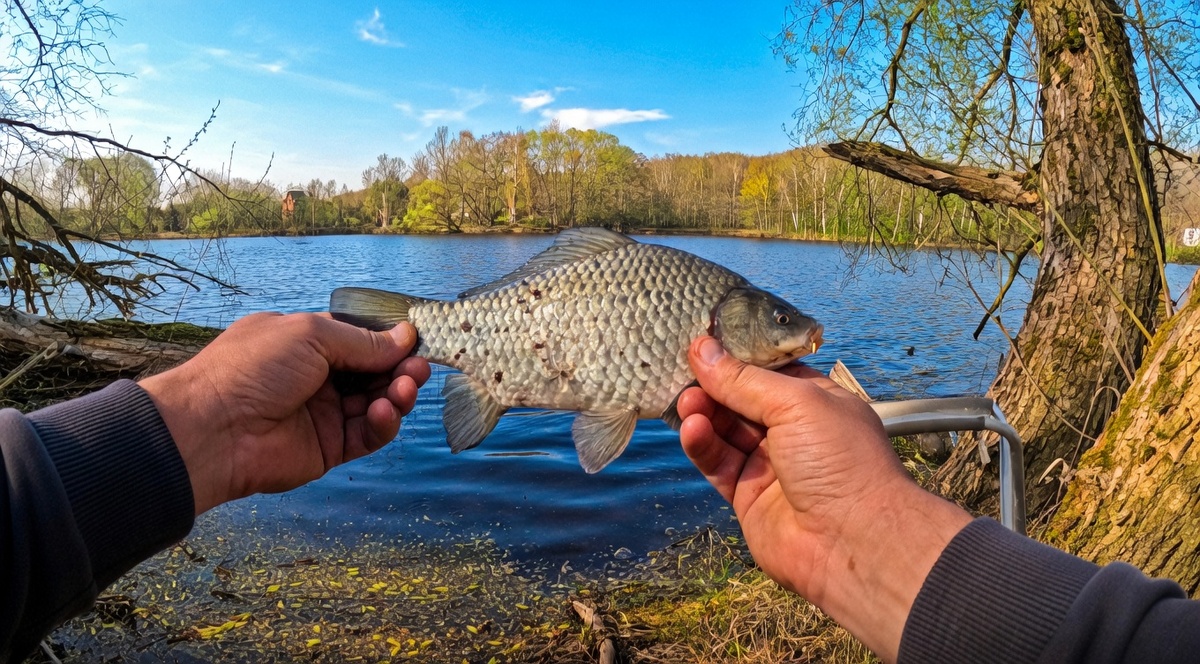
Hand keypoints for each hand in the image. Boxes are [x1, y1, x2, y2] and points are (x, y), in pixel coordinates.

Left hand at [139, 313, 430, 515]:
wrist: (214, 428)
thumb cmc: (252, 368)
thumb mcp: (311, 335)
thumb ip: (363, 340)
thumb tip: (406, 336)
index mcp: (307, 344)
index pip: (360, 340)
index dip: (389, 342)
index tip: (416, 341)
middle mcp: (318, 378)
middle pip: (374, 373)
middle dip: (400, 369)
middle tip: (418, 369)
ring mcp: (324, 414)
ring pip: (377, 404)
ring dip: (396, 395)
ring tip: (404, 390)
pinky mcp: (329, 448)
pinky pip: (367, 435)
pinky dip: (383, 424)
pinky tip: (384, 413)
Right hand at [677, 336, 970, 661]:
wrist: (854, 542)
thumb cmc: (842, 461)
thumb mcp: (796, 403)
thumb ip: (743, 379)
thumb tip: (702, 349)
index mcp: (814, 401)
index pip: (766, 370)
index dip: (734, 357)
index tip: (701, 343)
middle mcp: (792, 430)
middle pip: (739, 399)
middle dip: (712, 385)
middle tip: (684, 372)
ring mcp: (768, 463)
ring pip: (723, 430)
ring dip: (703, 413)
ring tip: (686, 402)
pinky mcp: (746, 495)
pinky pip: (717, 462)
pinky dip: (702, 445)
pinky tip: (692, 429)